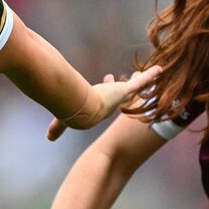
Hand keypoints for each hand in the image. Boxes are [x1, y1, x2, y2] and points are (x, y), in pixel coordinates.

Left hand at [47, 67, 161, 140]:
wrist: (81, 112)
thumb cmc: (71, 112)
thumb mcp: (64, 116)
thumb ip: (57, 127)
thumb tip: (48, 140)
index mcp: (99, 106)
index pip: (107, 96)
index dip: (108, 87)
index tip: (108, 76)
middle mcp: (112, 103)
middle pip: (124, 93)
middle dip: (129, 85)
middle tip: (133, 76)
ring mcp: (119, 97)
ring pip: (136, 88)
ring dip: (145, 82)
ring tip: (156, 74)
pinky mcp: (125, 91)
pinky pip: (142, 82)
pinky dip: (150, 75)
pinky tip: (159, 69)